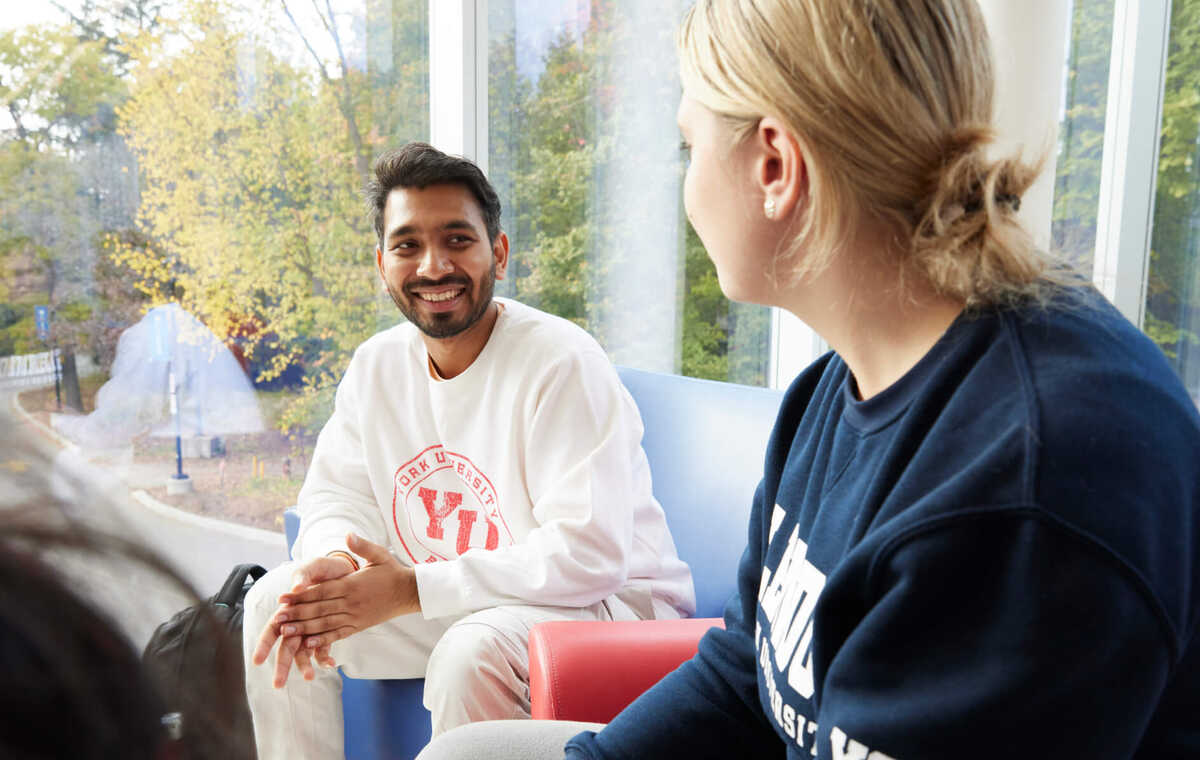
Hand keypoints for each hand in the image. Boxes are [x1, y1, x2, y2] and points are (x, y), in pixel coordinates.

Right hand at [251, 553, 355, 687]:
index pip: (272, 629)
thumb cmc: (324, 568)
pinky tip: (331, 663)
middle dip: (281, 665)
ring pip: (304, 651)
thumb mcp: (312, 567)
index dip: (264, 644)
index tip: (257, 661)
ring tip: (310, 677)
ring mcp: (313, 628)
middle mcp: (298, 621)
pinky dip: (325, 656)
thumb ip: (303, 576)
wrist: (347, 569)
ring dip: (305, 665)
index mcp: (289, 608)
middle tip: (278, 684)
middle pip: (286, 646)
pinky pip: (324, 647)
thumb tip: (294, 589)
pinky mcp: (328, 630)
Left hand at [276, 533, 419, 652]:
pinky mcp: (359, 626)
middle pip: (318, 609)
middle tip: (277, 618)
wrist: (409, 592)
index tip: (283, 598)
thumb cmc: (392, 572)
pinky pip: (339, 634)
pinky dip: (324, 639)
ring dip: (304, 629)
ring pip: (325, 624)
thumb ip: (361, 546)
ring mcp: (355, 616)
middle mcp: (351, 602)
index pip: (321, 591)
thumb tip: (348, 534)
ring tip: (286, 632)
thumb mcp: (379, 554)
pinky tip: (309, 643)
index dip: (300, 595)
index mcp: (352, 584)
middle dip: (296, 614)